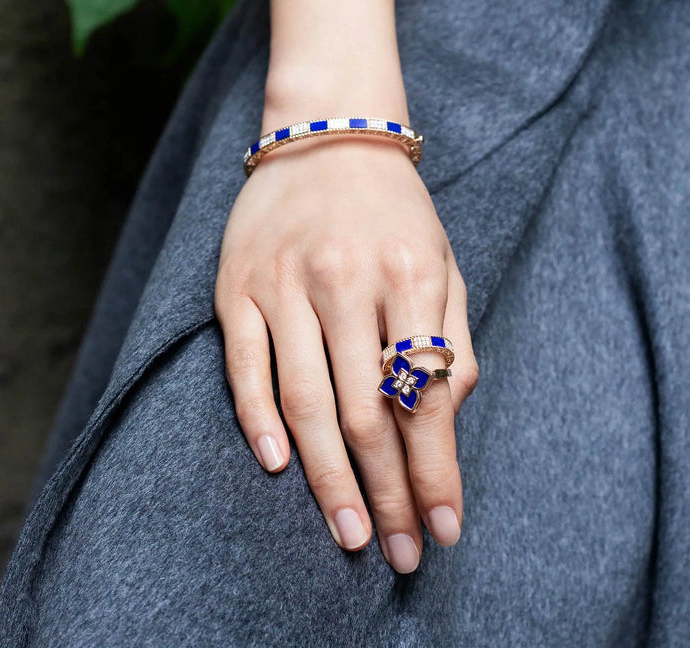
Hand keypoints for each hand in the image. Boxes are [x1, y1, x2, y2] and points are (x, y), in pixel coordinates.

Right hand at [214, 130, 478, 573]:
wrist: (327, 135)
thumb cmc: (394, 210)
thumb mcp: (443, 261)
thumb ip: (451, 338)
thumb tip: (444, 419)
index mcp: (408, 277)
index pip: (425, 397)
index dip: (438, 471)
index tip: (446, 528)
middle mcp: (344, 282)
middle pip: (367, 412)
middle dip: (388, 493)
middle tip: (399, 553)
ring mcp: (284, 285)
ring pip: (306, 400)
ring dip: (329, 478)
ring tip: (351, 533)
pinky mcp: (237, 286)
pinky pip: (245, 364)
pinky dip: (257, 420)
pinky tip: (279, 466)